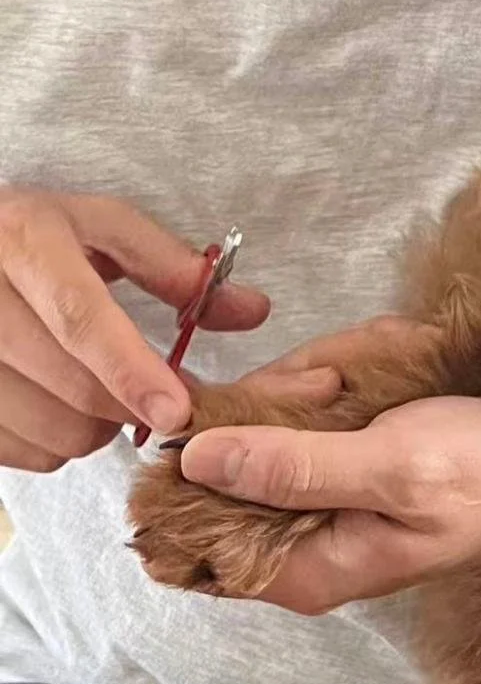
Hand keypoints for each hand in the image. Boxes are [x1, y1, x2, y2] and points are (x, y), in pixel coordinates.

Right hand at [0, 188, 319, 471]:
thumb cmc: (34, 237)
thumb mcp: (101, 227)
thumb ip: (175, 268)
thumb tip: (252, 311)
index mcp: (27, 242)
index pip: (81, 318)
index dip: (132, 370)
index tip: (178, 409)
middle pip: (71, 386)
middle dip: (130, 403)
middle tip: (162, 393)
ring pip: (52, 432)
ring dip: (96, 426)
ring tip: (99, 384)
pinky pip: (25, 455)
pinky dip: (57, 442)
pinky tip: (58, 401)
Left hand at [179, 393, 480, 612]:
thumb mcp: (392, 466)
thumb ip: (291, 466)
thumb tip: (192, 460)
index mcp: (304, 566)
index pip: (197, 526)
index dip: (210, 453)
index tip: (275, 401)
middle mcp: (306, 534)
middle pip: (237, 452)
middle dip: (290, 394)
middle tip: (347, 380)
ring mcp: (331, 488)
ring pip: (280, 410)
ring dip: (332, 371)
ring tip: (384, 366)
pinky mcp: (355, 452)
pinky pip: (322, 399)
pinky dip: (356, 368)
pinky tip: (395, 365)